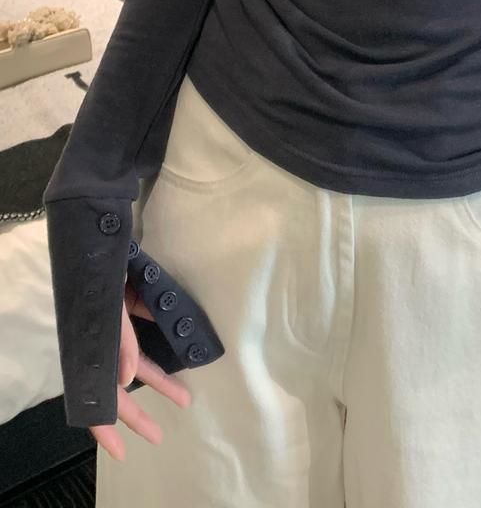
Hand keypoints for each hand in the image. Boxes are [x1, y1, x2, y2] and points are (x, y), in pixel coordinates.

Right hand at [89, 274, 191, 461]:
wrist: (101, 236)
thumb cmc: (100, 274)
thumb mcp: (109, 309)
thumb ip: (120, 344)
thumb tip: (126, 381)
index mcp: (88, 348)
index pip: (92, 397)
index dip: (103, 427)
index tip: (120, 452)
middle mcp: (100, 341)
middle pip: (117, 388)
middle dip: (138, 414)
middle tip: (158, 436)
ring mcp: (114, 324)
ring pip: (135, 363)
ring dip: (158, 381)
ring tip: (184, 398)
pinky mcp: (128, 305)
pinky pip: (143, 331)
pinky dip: (158, 345)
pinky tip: (181, 354)